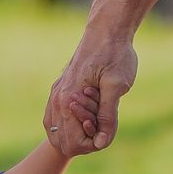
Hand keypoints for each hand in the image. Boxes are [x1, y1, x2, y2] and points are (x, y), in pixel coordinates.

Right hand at [42, 19, 138, 155]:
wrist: (107, 30)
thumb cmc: (115, 55)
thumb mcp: (117, 86)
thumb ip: (107, 116)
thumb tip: (101, 143)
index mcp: (68, 99)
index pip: (73, 143)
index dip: (94, 142)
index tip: (108, 125)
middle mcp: (57, 98)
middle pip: (62, 141)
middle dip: (85, 139)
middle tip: (103, 120)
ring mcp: (56, 93)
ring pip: (56, 132)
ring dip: (77, 131)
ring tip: (97, 114)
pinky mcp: (59, 88)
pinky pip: (55, 118)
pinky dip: (69, 124)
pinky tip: (86, 116)